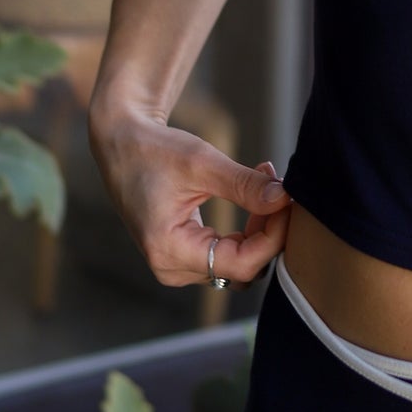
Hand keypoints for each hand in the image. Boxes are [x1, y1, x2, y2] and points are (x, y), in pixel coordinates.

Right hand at [89, 104, 292, 288]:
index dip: (274, 237)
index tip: (288, 202)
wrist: (123, 144)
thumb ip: (245, 186)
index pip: (242, 264)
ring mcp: (177, 264)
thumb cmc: (154, 151)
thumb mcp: (202, 163)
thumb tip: (285, 199)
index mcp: (169, 251)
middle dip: (269, 230)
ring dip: (259, 228)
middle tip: (278, 185)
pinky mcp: (184, 254)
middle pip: (243, 267)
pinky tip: (253, 194)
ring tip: (263, 180)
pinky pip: (227, 252)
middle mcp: (171, 267)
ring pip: (238, 261)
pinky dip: (246, 228)